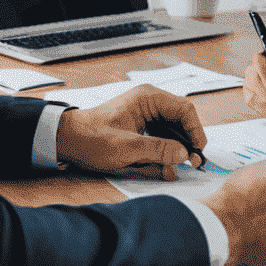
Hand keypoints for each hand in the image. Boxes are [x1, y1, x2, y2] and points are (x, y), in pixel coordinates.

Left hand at [54, 86, 206, 180]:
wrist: (67, 140)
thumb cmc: (92, 139)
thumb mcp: (126, 148)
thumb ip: (157, 150)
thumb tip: (184, 154)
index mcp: (149, 98)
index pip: (185, 110)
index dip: (195, 131)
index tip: (198, 153)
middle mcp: (150, 102)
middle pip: (180, 120)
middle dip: (187, 142)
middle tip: (193, 164)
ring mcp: (145, 113)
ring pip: (172, 130)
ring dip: (176, 149)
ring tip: (176, 168)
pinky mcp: (140, 125)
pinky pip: (160, 136)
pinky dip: (164, 150)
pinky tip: (164, 165)